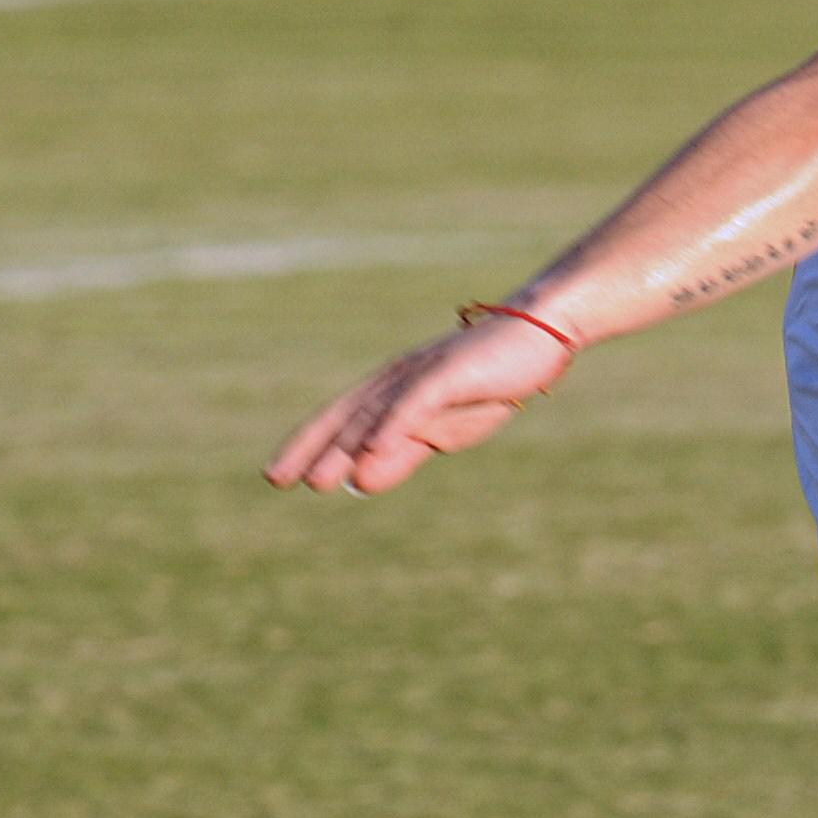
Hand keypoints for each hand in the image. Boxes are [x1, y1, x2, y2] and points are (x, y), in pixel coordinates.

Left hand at [263, 311, 571, 494]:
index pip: (341, 421)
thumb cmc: (488, 382)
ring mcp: (421, 373)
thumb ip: (402, 452)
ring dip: (345, 447)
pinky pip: (414, 403)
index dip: (307, 447)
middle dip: (311, 449)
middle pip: (346, 416)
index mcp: (391, 390)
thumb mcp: (442, 429)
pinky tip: (374, 452)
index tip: (277, 476)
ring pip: (374, 414)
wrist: (539, 335)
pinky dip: (392, 427)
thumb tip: (358, 482)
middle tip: (277, 478)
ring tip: (319, 479)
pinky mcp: (449, 372)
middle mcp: (396, 377)